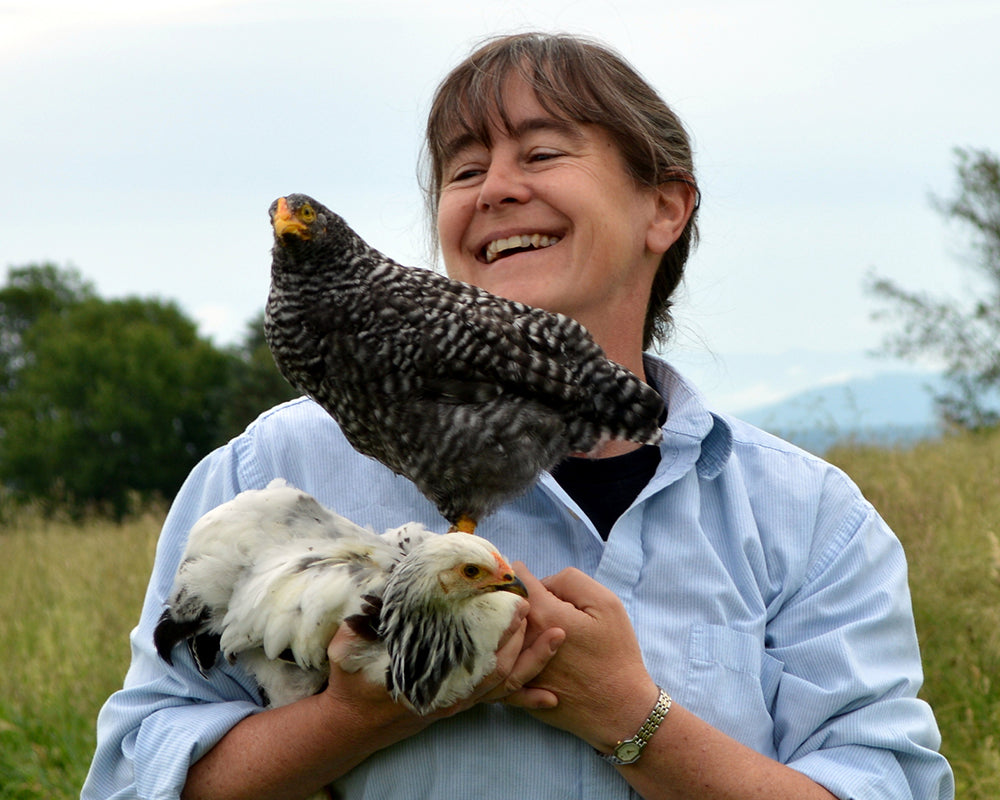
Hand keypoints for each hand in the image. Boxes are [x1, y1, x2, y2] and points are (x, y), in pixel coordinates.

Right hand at [324, 600, 564, 722]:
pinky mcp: (461, 704)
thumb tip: (380, 586)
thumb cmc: (352, 680)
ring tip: (557, 638)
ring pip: (503, 685)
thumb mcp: (350, 645)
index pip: (469, 655)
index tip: (511, 604)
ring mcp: (457, 700)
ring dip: (532, 663)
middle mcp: (448, 692)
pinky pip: (499, 700)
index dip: (494, 633)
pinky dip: (525, 697)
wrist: (352, 723)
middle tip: (533, 608)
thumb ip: (365, 618)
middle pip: (496, 668)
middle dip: (520, 639)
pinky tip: (549, 697)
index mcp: (426, 675)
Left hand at [505, 563, 659, 752]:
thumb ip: (568, 581)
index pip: (515, 577)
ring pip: (501, 633)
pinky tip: (532, 655)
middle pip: (504, 605)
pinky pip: (505, 661)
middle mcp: (521, 639)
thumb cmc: (616, 655)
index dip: (526, 575)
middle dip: (518, 600)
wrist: (619, 709)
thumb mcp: (605, 604)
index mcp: (542, 614)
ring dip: (513, 627)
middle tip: (541, 609)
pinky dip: (513, 653)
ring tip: (537, 631)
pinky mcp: (515, 689)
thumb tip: (541, 581)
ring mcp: (514, 667)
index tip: (537, 584)